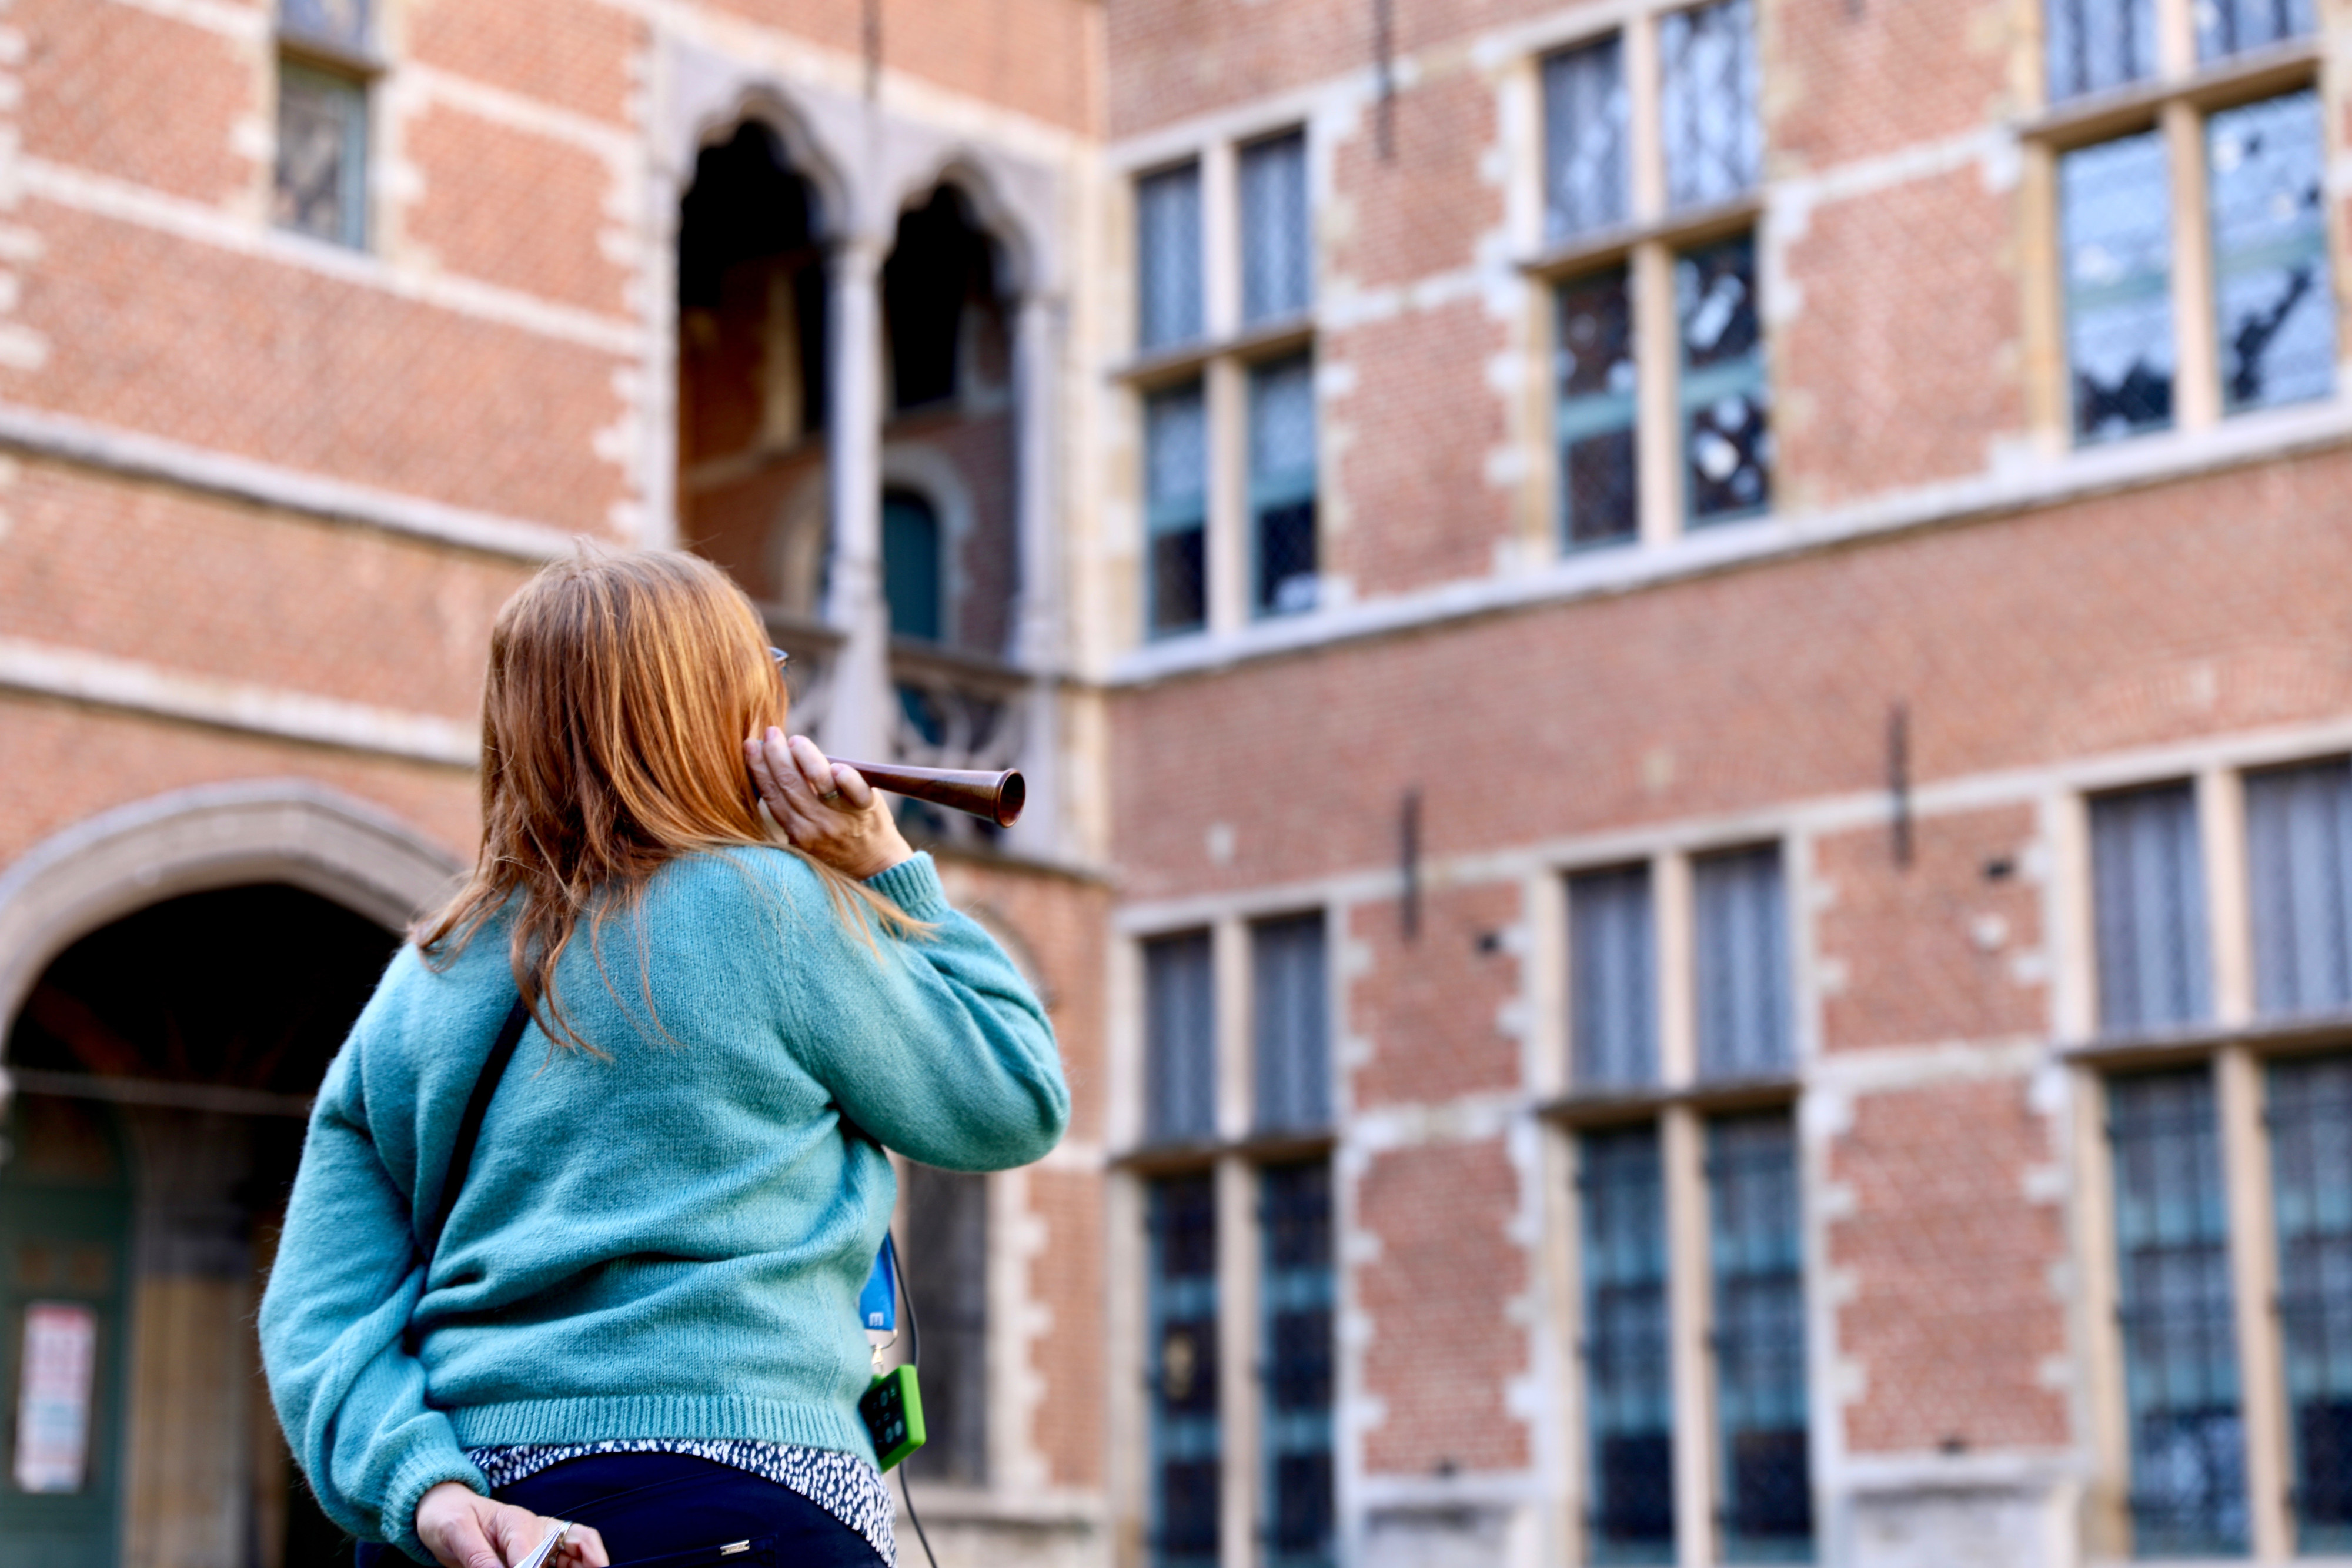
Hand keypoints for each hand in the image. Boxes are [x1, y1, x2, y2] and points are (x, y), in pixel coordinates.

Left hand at [415, 1481, 607, 1567]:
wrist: (444, 1511)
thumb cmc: (449, 1516)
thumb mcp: (456, 1531)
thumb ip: (478, 1557)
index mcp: (517, 1522)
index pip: (533, 1556)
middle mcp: (537, 1530)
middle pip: (578, 1543)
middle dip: (590, 1563)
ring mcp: (540, 1542)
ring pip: (579, 1552)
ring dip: (586, 1564)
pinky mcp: (538, 1554)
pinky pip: (566, 1561)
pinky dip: (575, 1566)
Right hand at [744, 728, 914, 881]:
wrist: (876, 868)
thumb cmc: (837, 846)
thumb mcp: (806, 836)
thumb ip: (791, 810)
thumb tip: (772, 767)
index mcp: (797, 832)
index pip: (771, 794)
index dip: (758, 768)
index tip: (751, 745)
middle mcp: (816, 825)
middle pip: (789, 784)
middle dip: (775, 754)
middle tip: (770, 732)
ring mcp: (842, 817)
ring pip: (818, 781)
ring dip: (805, 757)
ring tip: (796, 741)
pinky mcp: (867, 809)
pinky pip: (855, 790)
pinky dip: (845, 777)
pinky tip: (835, 766)